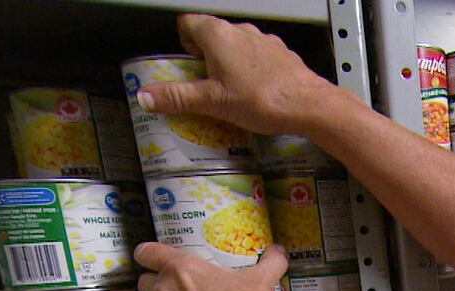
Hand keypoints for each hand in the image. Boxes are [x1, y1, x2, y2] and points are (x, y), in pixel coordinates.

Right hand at [135, 14, 335, 134]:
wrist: (307, 105)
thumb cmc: (263, 99)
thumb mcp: (212, 102)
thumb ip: (177, 97)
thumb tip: (147, 95)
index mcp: (219, 35)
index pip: (188, 22)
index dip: (182, 41)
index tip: (184, 62)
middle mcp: (242, 32)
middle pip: (212, 35)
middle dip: (205, 57)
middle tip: (204, 84)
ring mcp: (264, 41)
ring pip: (237, 46)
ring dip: (230, 64)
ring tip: (230, 92)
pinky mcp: (281, 55)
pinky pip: (259, 57)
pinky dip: (252, 71)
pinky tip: (255, 93)